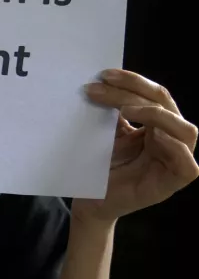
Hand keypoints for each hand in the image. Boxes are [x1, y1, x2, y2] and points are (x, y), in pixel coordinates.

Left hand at [76, 70, 197, 223]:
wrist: (90, 202)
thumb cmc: (98, 170)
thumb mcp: (104, 136)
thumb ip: (111, 114)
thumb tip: (102, 83)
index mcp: (156, 125)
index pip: (154, 95)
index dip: (132, 81)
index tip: (103, 75)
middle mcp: (169, 138)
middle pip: (166, 105)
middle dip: (135, 91)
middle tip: (102, 86)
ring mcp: (175, 160)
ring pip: (185, 130)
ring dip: (156, 115)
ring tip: (125, 110)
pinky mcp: (174, 183)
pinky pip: (188, 165)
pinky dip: (175, 148)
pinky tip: (155, 137)